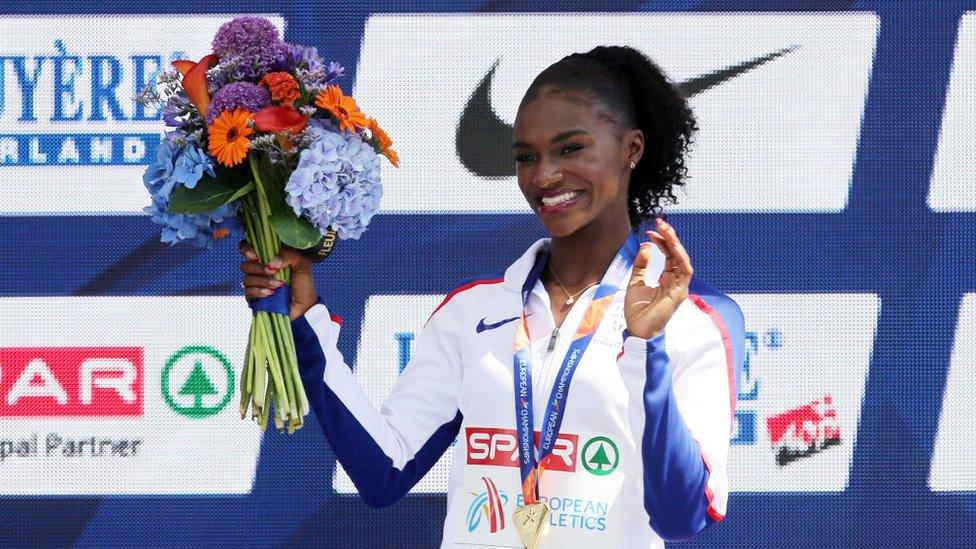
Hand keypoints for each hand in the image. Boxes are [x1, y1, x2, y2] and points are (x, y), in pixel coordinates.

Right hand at [239, 240, 318, 320]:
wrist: (305, 307)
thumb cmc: (303, 285)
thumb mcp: (302, 264)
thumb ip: (289, 254)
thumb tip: (272, 262)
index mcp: (268, 259)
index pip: (248, 249)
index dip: (246, 249)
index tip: (256, 256)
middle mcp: (259, 271)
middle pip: (245, 265)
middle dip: (258, 268)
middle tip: (274, 271)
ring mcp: (256, 285)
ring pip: (246, 279)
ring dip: (263, 281)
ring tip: (278, 285)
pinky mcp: (254, 298)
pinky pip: (248, 292)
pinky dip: (260, 291)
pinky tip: (271, 293)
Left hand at [624, 218, 692, 338]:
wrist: (637, 329)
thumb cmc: (637, 310)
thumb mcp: (635, 281)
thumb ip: (641, 265)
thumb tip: (645, 245)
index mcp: (667, 279)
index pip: (669, 256)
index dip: (662, 242)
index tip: (651, 231)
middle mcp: (675, 282)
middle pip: (677, 255)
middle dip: (670, 238)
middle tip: (661, 223)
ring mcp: (679, 287)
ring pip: (683, 260)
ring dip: (676, 244)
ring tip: (667, 230)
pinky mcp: (680, 293)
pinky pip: (685, 272)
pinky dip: (680, 258)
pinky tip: (673, 246)